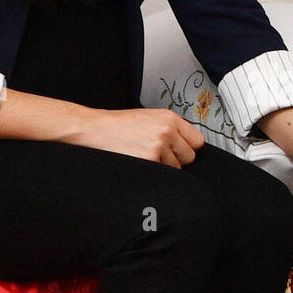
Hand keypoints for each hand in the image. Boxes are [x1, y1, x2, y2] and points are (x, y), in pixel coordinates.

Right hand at [70, 107, 203, 166]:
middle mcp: (166, 132)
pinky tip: (139, 160)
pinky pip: (162, 174)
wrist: (95, 130)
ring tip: (144, 154)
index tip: (180, 149)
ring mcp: (158, 148)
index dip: (187, 147)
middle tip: (158, 154)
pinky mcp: (149, 162)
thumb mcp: (148, 118)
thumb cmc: (118, 125)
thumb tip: (187, 144)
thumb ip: (170, 129)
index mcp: (169, 119)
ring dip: (163, 166)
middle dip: (176, 159)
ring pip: (175, 168)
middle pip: (189, 156)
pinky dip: (152, 172)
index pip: (197, 141)